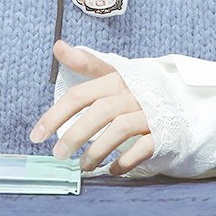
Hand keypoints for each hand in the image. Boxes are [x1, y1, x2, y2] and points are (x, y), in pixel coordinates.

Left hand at [29, 40, 154, 174]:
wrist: (179, 101)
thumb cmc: (136, 89)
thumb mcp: (111, 73)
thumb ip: (84, 62)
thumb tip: (57, 45)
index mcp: (116, 78)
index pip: (80, 95)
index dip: (55, 114)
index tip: (36, 134)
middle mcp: (132, 94)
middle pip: (99, 112)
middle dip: (75, 135)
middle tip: (57, 154)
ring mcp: (148, 113)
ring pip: (119, 129)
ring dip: (97, 151)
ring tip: (83, 166)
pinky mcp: (162, 133)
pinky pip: (142, 148)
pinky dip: (124, 161)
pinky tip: (112, 170)